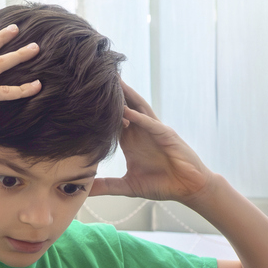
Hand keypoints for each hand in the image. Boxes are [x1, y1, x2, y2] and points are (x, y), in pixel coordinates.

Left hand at [91, 82, 215, 204]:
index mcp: (130, 140)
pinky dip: (139, 117)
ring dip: (125, 95)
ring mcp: (154, 131)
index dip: (96, 108)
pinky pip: (150, 124)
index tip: (78, 96)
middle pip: (123, 106)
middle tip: (92, 76)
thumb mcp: (128, 186)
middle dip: (110, 93)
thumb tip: (84, 191)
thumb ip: (106, 186)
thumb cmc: (162, 184)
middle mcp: (141, 131)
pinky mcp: (166, 136)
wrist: (188, 188)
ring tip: (110, 81)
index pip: (110, 119)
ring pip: (137, 108)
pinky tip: (126, 110)